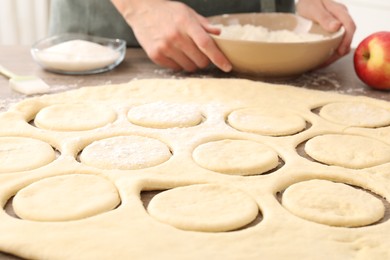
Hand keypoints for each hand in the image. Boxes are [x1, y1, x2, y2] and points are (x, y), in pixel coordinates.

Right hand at [111, 0, 231, 71]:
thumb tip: (218, 33)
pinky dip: (178, 63)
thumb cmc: (167, 11)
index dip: (219, 58)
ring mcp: (165, 47)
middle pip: (200, 60)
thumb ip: (203, 24)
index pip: (206, 45)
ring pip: (188, 67)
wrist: (141, 10)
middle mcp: (176, 36)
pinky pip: (175, 68)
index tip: (227, 67)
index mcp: (186, 23)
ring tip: (184, 51)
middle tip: (199, 53)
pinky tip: (173, 52)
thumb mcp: (187, 12)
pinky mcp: (156, 55)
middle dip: (204, 60)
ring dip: (191, 63)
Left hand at [296, 0, 355, 64]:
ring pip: (341, 41)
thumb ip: (324, 17)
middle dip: (340, 51)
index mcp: (340, 12)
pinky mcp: (332, 32)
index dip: (347, 41)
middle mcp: (342, 19)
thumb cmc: (309, 2)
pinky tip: (321, 58)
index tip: (340, 52)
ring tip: (323, 62)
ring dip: (334, 53)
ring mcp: (338, 26)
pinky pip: (335, 42)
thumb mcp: (314, 8)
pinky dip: (329, 51)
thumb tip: (336, 27)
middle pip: (347, 37)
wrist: (305, 1)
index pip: (350, 27)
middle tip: (328, 61)